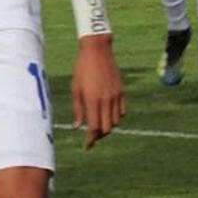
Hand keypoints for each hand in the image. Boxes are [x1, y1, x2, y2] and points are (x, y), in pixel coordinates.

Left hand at [70, 35, 125, 149]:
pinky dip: (115, 117)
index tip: (87, 146)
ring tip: (99, 125)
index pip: (94, 128)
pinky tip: (108, 115)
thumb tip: (77, 126)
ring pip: (115, 121)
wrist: (97, 51)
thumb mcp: (75, 88)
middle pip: (106, 128)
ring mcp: (116, 96)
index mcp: (93, 100)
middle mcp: (106, 100)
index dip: (91, 139)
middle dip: (99, 135)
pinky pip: (122, 112)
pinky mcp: (121, 92)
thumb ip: (77, 108)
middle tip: (91, 136)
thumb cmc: (82, 69)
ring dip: (107, 127)